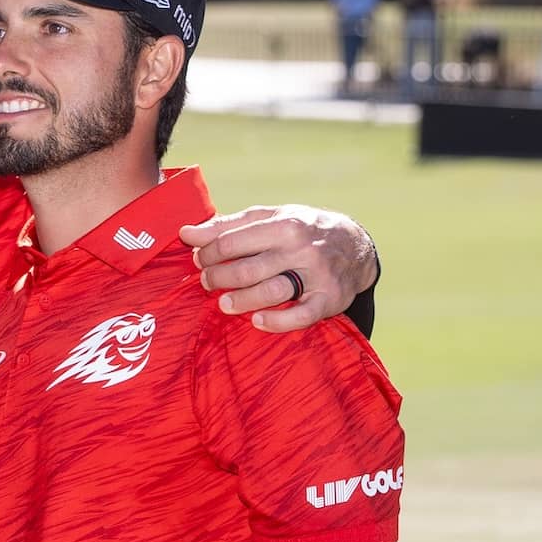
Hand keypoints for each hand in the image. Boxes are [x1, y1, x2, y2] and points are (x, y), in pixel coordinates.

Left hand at [180, 205, 377, 333]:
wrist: (355, 245)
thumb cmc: (299, 230)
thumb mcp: (268, 218)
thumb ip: (227, 226)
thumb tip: (186, 233)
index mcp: (283, 225)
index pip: (232, 242)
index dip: (208, 253)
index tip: (199, 260)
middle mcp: (301, 249)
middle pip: (247, 269)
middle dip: (218, 278)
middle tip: (206, 282)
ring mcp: (317, 275)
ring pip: (271, 292)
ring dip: (241, 301)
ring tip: (224, 303)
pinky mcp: (329, 300)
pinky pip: (301, 317)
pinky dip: (276, 322)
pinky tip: (257, 321)